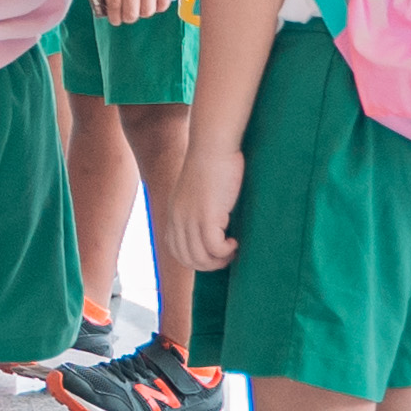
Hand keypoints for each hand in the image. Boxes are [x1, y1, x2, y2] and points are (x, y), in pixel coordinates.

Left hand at [97, 0, 182, 23]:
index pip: (113, 4)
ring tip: (142, 8)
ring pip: (147, 11)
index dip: (114, 17)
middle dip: (128, 18)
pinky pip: (163, 2)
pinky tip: (155, 2)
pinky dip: (159, 7)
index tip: (114, 20)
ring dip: (144, 13)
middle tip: (129, 15)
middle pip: (131, 13)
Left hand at [184, 143, 247, 270]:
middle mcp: (178, 219)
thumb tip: (213, 222)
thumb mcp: (197, 188)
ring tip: (233, 249)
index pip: (176, 250)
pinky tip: (236, 241)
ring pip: (200, 257)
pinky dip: (226, 251)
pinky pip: (214, 248)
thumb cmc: (212, 163)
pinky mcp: (207, 216)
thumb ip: (196, 206)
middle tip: (227, 255)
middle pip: (188, 259)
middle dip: (209, 264)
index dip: (195, 259)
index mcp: (174, 213)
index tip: (214, 254)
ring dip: (219, 260)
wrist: (213, 146)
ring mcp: (191, 219)